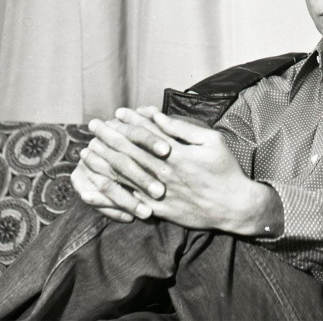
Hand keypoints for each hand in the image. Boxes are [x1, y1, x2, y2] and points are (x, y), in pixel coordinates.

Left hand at [75, 106, 283, 235]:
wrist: (233, 206)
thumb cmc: (225, 170)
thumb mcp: (212, 141)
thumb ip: (183, 129)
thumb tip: (158, 116)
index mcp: (177, 154)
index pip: (146, 133)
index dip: (129, 122)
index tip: (116, 112)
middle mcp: (164, 173)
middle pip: (129, 152)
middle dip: (109, 137)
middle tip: (94, 126)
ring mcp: (160, 193)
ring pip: (125, 175)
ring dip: (104, 161)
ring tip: (89, 150)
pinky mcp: (158, 210)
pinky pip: (129, 201)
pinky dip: (112, 192)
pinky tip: (97, 183)